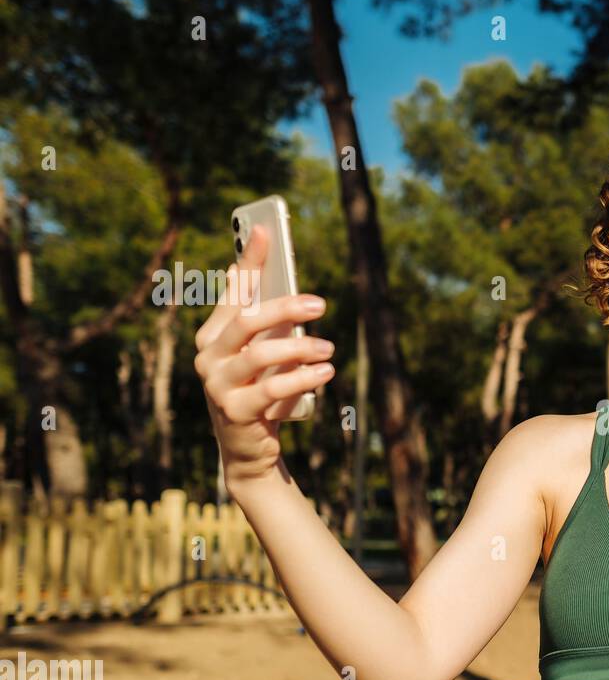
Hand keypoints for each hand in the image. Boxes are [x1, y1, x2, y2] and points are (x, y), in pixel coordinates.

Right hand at [193, 224, 335, 489]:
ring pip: (259, 356)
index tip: (268, 231)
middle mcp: (207, 356)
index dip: (250, 262)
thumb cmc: (262, 391)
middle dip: (284, 308)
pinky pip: (270, 390)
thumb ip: (272, 325)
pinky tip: (326, 372)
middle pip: (246, 322)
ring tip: (330, 348)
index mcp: (213, 334)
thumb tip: (295, 289)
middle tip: (320, 304)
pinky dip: (301, 379)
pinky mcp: (233, 412)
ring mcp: (216, 385)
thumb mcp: (266, 355)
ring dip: (299, 348)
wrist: (250, 448)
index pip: (232, 292)